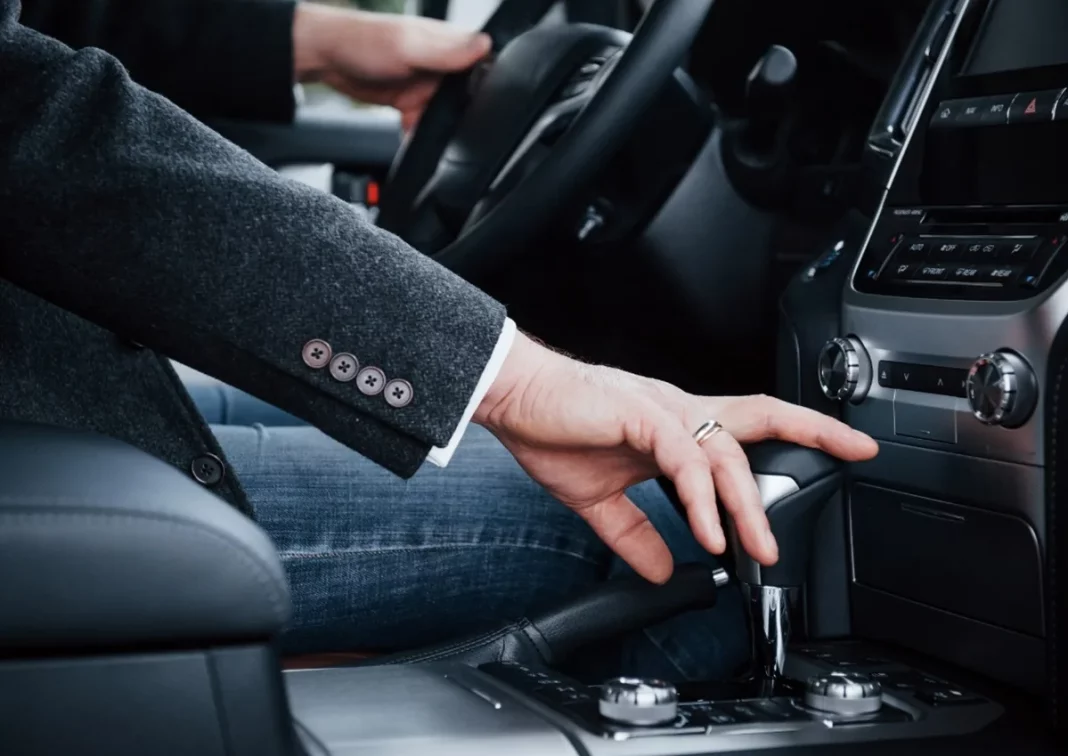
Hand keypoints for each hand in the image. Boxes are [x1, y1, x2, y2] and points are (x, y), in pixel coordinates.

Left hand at [292, 5, 491, 129]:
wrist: (325, 58)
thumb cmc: (363, 40)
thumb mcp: (409, 46)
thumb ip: (448, 51)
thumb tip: (486, 45)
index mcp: (451, 43)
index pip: (484, 64)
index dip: (490, 86)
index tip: (485, 106)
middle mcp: (443, 64)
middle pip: (469, 96)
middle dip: (463, 113)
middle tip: (453, 125)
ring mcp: (427, 84)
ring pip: (447, 115)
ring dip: (441, 127)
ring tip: (433, 134)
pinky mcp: (411, 101)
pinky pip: (425, 124)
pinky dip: (421, 134)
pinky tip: (414, 136)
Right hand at [475, 334, 878, 583]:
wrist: (513, 399)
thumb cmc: (552, 431)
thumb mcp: (600, 499)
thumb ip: (635, 533)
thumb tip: (664, 570)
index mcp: (675, 425)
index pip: (751, 424)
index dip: (799, 432)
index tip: (842, 448)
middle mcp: (679, 411)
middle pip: (762, 417)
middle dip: (814, 434)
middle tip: (856, 459)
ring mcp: (662, 411)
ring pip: (726, 453)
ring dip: (747, 505)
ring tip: (759, 549)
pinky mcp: (639, 417)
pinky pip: (683, 462)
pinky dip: (701, 500)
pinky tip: (707, 534)